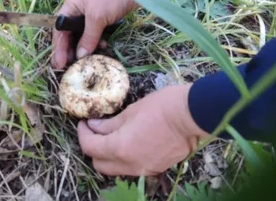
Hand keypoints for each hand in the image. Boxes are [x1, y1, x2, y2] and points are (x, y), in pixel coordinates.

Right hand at [51, 0, 161, 68]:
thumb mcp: (97, 17)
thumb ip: (88, 37)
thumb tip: (80, 56)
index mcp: (71, 5)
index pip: (60, 29)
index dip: (59, 47)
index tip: (60, 63)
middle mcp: (78, 10)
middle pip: (69, 33)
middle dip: (70, 50)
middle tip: (70, 67)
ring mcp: (90, 13)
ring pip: (82, 35)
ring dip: (84, 47)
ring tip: (86, 60)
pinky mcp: (102, 17)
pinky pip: (94, 33)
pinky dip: (96, 41)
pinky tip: (102, 46)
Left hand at [77, 84, 209, 175]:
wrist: (193, 116)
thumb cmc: (161, 107)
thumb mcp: (131, 111)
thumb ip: (109, 123)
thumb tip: (93, 126)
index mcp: (120, 148)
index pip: (90, 147)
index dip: (82, 133)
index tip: (84, 122)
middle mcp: (129, 165)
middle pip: (99, 164)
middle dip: (93, 147)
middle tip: (95, 130)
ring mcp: (143, 169)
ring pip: (115, 169)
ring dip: (107, 155)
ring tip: (112, 136)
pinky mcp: (156, 169)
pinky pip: (131, 168)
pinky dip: (124, 158)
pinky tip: (129, 142)